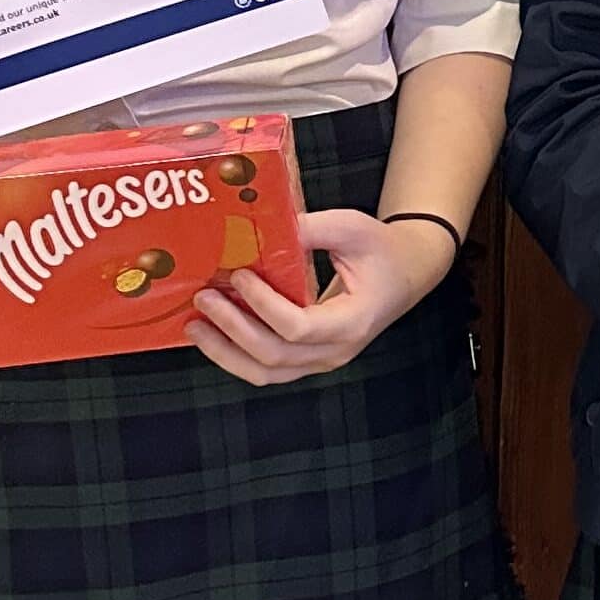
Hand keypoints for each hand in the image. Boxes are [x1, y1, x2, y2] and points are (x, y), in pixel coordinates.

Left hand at [189, 203, 457, 386]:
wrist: (405, 274)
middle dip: (232, 329)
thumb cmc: (381, 250)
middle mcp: (337, 350)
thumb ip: (312, 228)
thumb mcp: (353, 228)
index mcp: (354, 321)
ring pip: (266, 373)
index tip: (239, 276)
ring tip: (195, 327)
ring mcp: (321, 360)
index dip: (263, 306)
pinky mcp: (307, 360)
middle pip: (275, 356)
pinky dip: (235, 355)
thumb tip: (260, 227)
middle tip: (204, 298)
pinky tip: (213, 335)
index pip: (299, 327)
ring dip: (226, 352)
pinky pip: (267, 369)